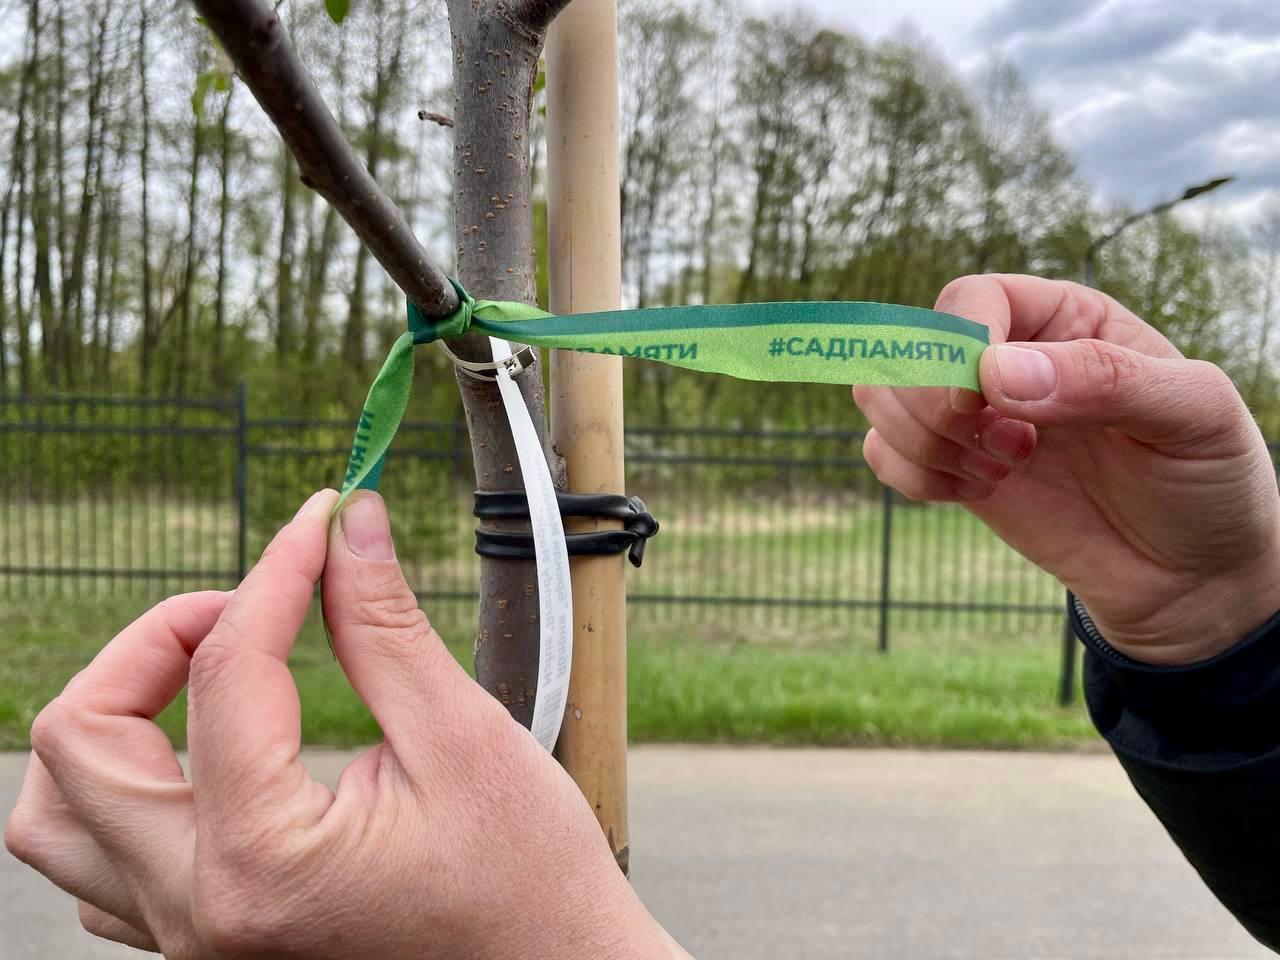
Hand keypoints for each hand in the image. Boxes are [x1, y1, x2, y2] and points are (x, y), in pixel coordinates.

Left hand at [5, 490, 680, 958]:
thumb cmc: (528, 879)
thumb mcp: (461, 737)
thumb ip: (384, 623)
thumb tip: (349, 522)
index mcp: (263, 861)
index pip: (225, 671)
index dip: (276, 572)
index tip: (321, 523)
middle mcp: (200, 914)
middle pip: (80, 744)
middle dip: (154, 640)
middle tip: (249, 601)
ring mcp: (193, 942)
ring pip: (59, 817)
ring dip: (114, 722)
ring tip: (205, 671)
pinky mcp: (208, 946)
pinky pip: (102, 869)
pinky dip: (126, 791)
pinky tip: (205, 754)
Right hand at [853, 274, 1279, 664]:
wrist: (1192, 576)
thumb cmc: (1206, 480)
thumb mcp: (1192, 414)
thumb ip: (1106, 379)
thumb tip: (995, 374)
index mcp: (1065, 319)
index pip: (972, 299)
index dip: (958, 345)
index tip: (981, 400)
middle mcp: (1007, 358)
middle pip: (907, 345)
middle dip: (935, 405)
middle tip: (1010, 449)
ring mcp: (973, 417)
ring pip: (880, 395)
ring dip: (923, 441)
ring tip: (999, 473)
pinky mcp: (953, 469)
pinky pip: (884, 454)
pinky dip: (914, 476)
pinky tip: (977, 494)